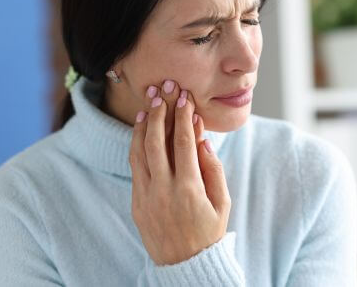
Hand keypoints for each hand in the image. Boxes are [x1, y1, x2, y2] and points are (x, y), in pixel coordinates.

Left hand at [128, 80, 231, 265]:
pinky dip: (136, 144)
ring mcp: (146, 196)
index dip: (183, 117)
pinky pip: (134, 166)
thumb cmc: (209, 233)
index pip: (184, 143)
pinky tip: (140, 129)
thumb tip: (202, 139)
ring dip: (143, 124)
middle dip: (159, 112)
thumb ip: (213, 169)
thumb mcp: (222, 203)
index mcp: (189, 189)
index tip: (184, 98)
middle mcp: (163, 190)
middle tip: (163, 91)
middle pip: (156, 141)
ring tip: (149, 104)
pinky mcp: (136, 202)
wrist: (185, 266)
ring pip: (139, 151)